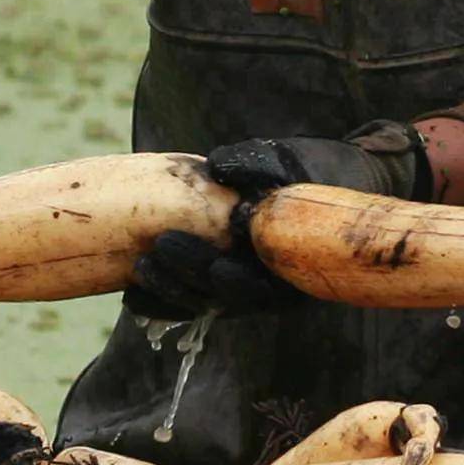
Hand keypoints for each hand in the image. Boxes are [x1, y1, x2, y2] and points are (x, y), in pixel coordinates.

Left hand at [122, 128, 432, 319]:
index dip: (238, 283)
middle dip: (190, 278)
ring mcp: (247, 288)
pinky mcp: (223, 281)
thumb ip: (261, 163)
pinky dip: (163, 300)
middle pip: (228, 298)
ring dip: (171, 291)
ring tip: (139, 266)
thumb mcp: (298, 161)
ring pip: (205, 303)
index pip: (265, 287)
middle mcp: (273, 288)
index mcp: (298, 267)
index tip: (216, 268)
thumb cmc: (318, 170)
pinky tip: (133, 292)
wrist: (330, 183)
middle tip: (159, 250)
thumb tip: (218, 165)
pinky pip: (191, 299)